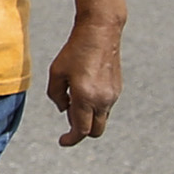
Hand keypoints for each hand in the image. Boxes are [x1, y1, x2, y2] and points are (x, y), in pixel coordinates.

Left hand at [46, 20, 122, 145]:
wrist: (100, 32)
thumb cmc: (74, 51)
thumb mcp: (56, 73)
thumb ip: (56, 96)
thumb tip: (64, 110)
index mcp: (86, 97)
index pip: (80, 130)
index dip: (70, 139)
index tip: (62, 141)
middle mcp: (102, 100)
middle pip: (95, 131)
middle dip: (81, 131)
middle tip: (69, 117)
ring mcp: (113, 95)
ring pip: (101, 118)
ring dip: (88, 116)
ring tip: (75, 96)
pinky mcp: (118, 88)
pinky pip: (106, 106)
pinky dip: (95, 106)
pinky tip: (85, 89)